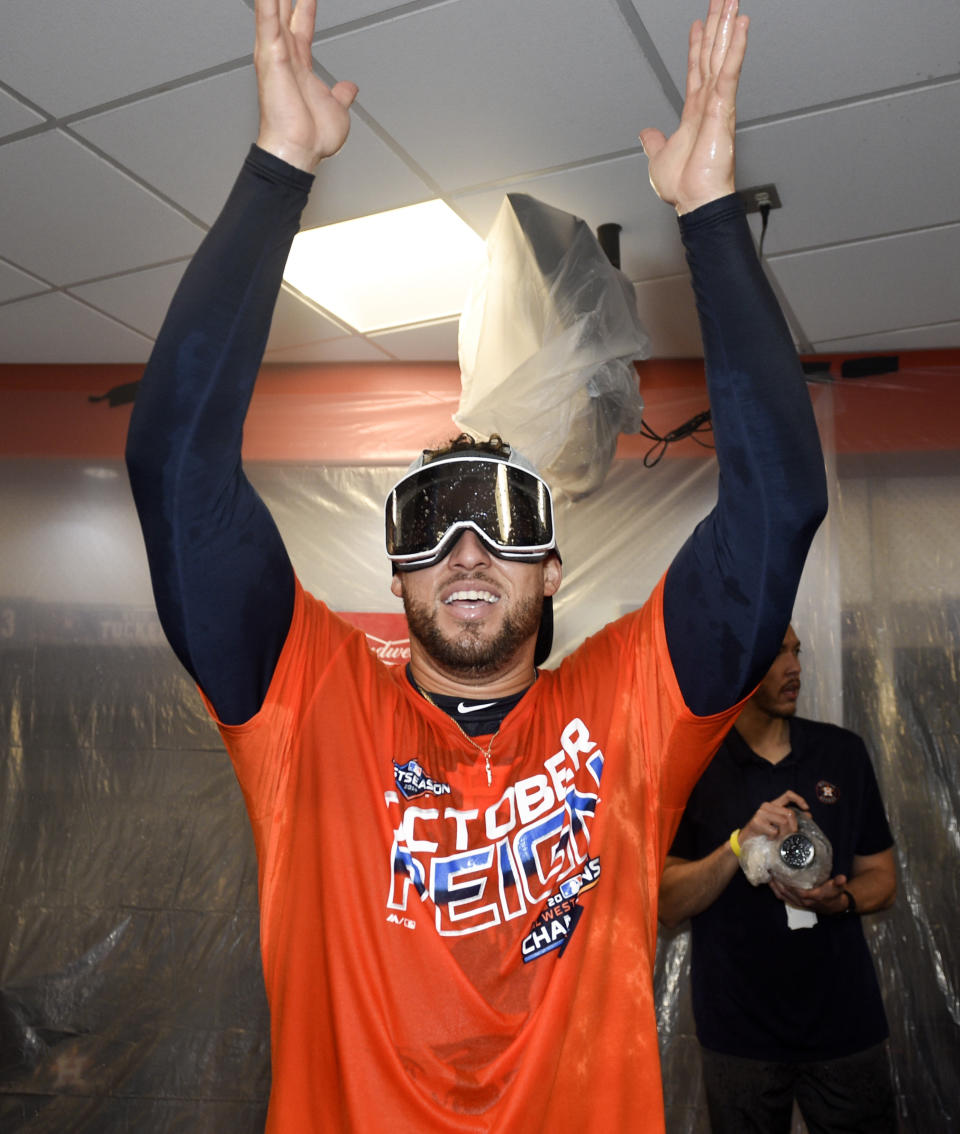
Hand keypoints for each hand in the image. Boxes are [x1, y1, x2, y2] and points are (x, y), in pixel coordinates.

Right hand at [255, 0, 357, 170]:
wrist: (300, 150)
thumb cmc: (312, 137)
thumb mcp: (337, 109)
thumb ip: (341, 94)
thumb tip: (349, 89)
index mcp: (300, 65)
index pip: (302, 25)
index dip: (306, 6)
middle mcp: (286, 57)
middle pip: (284, 10)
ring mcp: (276, 54)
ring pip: (272, 10)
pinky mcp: (270, 56)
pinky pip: (266, 20)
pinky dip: (266, 3)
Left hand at [638, 0, 747, 214]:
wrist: (696, 201)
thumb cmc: (685, 186)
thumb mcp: (658, 159)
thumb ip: (654, 142)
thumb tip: (646, 134)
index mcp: (694, 112)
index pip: (696, 69)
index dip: (696, 45)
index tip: (698, 24)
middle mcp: (709, 103)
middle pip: (712, 54)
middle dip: (717, 25)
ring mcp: (718, 103)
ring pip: (722, 55)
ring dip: (728, 25)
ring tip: (733, 1)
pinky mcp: (724, 107)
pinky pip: (730, 71)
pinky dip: (736, 47)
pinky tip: (741, 25)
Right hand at [739, 790, 808, 845]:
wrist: (746, 839)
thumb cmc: (764, 832)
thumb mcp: (779, 824)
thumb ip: (791, 818)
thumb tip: (808, 815)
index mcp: (773, 804)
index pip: (788, 795)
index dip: (799, 800)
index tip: (806, 809)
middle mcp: (767, 806)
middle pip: (789, 813)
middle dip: (793, 827)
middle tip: (790, 835)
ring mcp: (761, 813)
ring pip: (783, 822)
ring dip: (784, 834)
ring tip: (778, 837)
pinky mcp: (757, 822)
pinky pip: (774, 831)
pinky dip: (775, 837)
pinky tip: (770, 838)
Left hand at [770, 873, 849, 915]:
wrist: (834, 907)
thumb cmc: (835, 895)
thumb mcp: (838, 888)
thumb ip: (839, 882)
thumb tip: (842, 878)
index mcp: (813, 897)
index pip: (798, 891)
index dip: (789, 884)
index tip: (781, 873)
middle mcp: (804, 901)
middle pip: (787, 893)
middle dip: (777, 883)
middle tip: (770, 870)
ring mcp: (799, 903)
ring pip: (783, 896)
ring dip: (774, 887)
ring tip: (768, 875)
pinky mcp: (797, 903)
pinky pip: (784, 898)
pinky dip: (776, 891)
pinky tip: (772, 884)